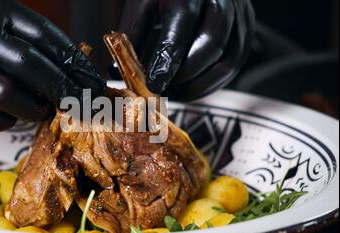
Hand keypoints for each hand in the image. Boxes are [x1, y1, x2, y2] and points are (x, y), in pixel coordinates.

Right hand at [0, 0, 104, 130]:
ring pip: (11, 97)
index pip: (48, 37)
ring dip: (35, 108)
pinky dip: (6, 119)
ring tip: (43, 109)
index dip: (76, 63)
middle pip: (34, 67)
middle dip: (65, 89)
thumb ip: (22, 34)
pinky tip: (10, 113)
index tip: (94, 81)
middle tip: (83, 103)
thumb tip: (64, 63)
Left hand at [115, 0, 254, 100]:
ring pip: (228, 60)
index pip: (182, 23)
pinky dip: (212, 84)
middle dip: (186, 74)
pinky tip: (191, 89)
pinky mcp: (246, 31)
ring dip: (200, 85)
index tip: (154, 83)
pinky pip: (235, 66)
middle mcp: (221, 0)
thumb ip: (132, 32)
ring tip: (175, 93)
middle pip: (212, 43)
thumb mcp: (143, 1)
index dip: (168, 58)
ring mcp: (240, 16)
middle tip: (163, 89)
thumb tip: (116, 71)